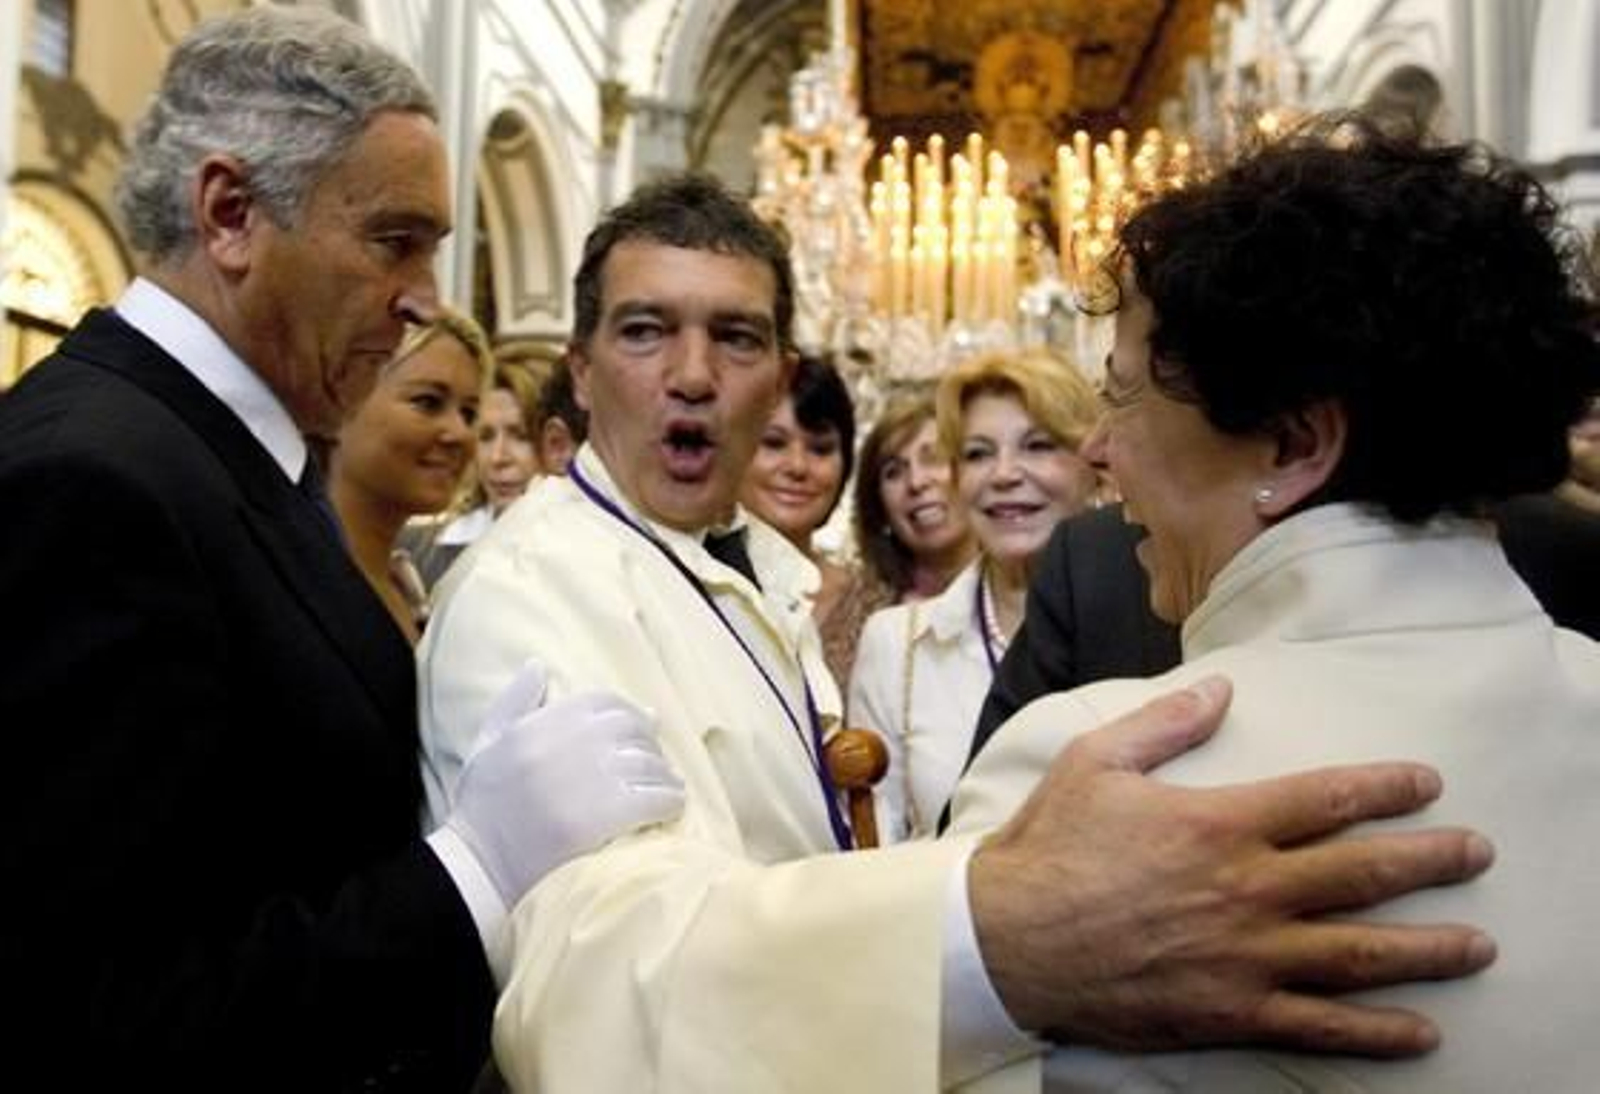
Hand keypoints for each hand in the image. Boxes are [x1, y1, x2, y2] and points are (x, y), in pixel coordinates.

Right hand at [443, 661, 685, 905]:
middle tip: (655, 761)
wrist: (479, 862)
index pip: (604, 700)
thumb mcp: (488, 741)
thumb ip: (515, 700)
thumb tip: (538, 664)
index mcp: (544, 721)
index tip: (639, 727)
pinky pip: (655, 799)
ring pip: (649, 764)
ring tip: (668, 786)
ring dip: (664, 775)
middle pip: (633, 729)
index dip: (628, 712)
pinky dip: (669, 801)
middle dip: (649, 744)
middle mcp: (572, 742)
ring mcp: (592, 778)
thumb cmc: (482, 804)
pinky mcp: (606, 816)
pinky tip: (671, 807)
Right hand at [968, 675, 1496, 1057]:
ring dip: (1428, 949)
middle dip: (1431, 861)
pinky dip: (1376, 1032)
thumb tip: (1221, 691)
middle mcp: (1248, 889)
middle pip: (1363, 873)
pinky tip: (1421, 1032)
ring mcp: (1245, 956)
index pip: (1328, 799)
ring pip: (1360, 953)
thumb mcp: (1095, 761)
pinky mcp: (1230, 1011)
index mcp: (1220, 823)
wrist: (1006, 939)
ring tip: (1477, 945)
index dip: (1385, 788)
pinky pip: (1319, 1025)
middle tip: (1477, 853)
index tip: (1426, 783)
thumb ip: (1164, 724)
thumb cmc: (1049, 847)